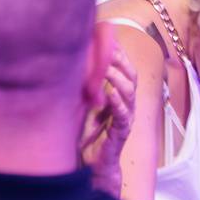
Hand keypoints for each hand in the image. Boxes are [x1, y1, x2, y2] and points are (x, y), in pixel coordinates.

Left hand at [80, 29, 136, 197]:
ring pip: (130, 93)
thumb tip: (68, 61)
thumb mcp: (82, 103)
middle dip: (120, 60)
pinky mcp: (120, 133)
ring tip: (108, 67)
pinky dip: (118, 104)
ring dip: (118, 78)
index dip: (118, 52)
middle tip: (108, 47)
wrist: (93, 164)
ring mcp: (125, 118)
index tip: (106, 35)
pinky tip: (109, 94)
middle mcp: (125, 103)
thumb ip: (82, 84)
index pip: (123, 68)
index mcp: (118, 94)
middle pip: (131, 76)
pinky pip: (124, 116)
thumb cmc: (87, 132)